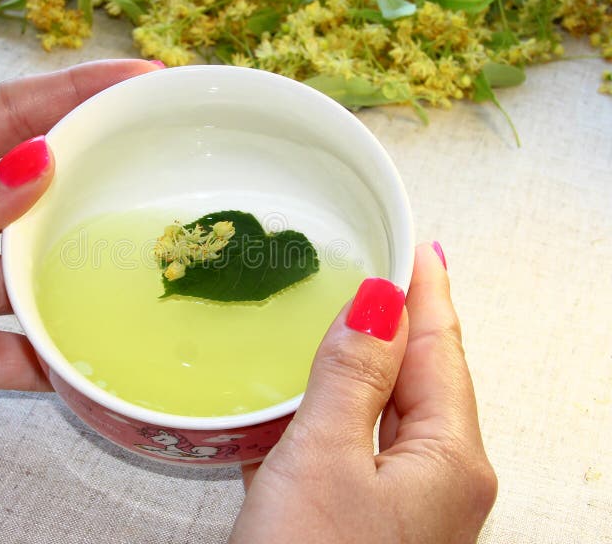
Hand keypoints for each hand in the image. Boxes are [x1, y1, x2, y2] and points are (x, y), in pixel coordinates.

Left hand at [0, 59, 159, 435]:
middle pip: (42, 191)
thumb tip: (38, 163)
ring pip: (45, 274)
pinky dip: (61, 363)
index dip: (73, 92)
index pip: (10, 115)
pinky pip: (25, 355)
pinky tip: (100, 356)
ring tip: (152, 256)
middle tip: (167, 159)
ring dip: (91, 269)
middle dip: (100, 171)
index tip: (135, 80)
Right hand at [230, 244, 496, 542]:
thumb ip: (352, 376)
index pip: (441, 348)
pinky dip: (336, 416)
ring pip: (386, 415)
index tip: (414, 244)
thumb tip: (377, 304)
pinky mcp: (367, 523)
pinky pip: (357, 450)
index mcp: (448, 460)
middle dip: (399, 323)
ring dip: (364, 368)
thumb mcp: (323, 457)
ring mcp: (406, 506)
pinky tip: (311, 400)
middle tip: (379, 270)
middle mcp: (441, 483)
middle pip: (421, 380)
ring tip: (347, 322)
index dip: (426, 291)